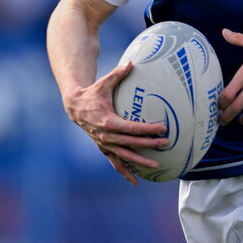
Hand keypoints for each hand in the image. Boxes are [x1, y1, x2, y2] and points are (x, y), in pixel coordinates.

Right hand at [63, 60, 168, 185]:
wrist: (75, 107)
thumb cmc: (93, 93)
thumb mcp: (104, 82)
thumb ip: (118, 73)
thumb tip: (132, 62)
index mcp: (108, 121)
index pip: (132, 128)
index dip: (148, 129)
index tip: (163, 128)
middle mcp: (106, 136)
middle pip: (132, 143)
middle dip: (150, 145)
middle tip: (166, 144)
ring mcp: (105, 144)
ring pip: (125, 156)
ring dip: (140, 162)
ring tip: (157, 166)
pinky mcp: (104, 148)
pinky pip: (115, 162)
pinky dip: (124, 171)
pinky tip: (135, 181)